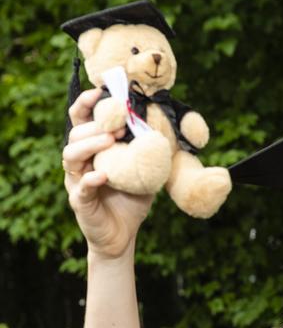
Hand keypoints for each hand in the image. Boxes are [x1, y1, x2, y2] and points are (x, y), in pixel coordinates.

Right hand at [63, 88, 153, 259]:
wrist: (123, 235)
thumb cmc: (131, 200)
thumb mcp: (145, 172)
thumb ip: (149, 152)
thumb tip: (167, 129)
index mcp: (93, 150)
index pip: (81, 120)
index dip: (86, 104)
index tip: (100, 92)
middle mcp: (81, 163)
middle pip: (75, 134)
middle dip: (95, 125)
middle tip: (117, 124)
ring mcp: (77, 181)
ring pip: (71, 156)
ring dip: (90, 145)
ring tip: (110, 141)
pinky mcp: (80, 202)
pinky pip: (80, 188)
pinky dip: (90, 180)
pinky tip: (103, 175)